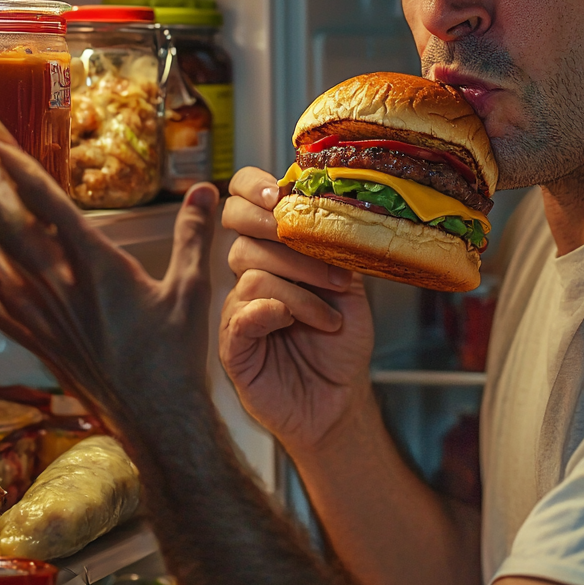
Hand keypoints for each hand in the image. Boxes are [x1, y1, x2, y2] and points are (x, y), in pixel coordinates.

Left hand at [0, 93, 217, 435]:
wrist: (154, 415)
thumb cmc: (174, 355)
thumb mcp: (191, 290)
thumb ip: (193, 235)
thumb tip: (204, 191)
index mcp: (99, 267)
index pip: (50, 206)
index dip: (19, 169)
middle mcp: (60, 286)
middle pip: (7, 223)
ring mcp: (42, 313)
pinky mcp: (36, 337)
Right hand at [220, 168, 374, 456]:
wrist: (339, 398)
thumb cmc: (340, 343)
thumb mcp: (349, 283)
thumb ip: (335, 246)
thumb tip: (339, 206)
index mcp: (275, 250)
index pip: (244, 200)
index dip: (253, 186)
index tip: (281, 192)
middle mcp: (252, 273)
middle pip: (239, 226)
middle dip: (275, 226)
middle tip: (309, 243)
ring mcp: (239, 307)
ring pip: (251, 269)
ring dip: (300, 286)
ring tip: (330, 313)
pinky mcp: (234, 344)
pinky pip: (241, 313)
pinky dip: (272, 309)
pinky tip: (293, 320)